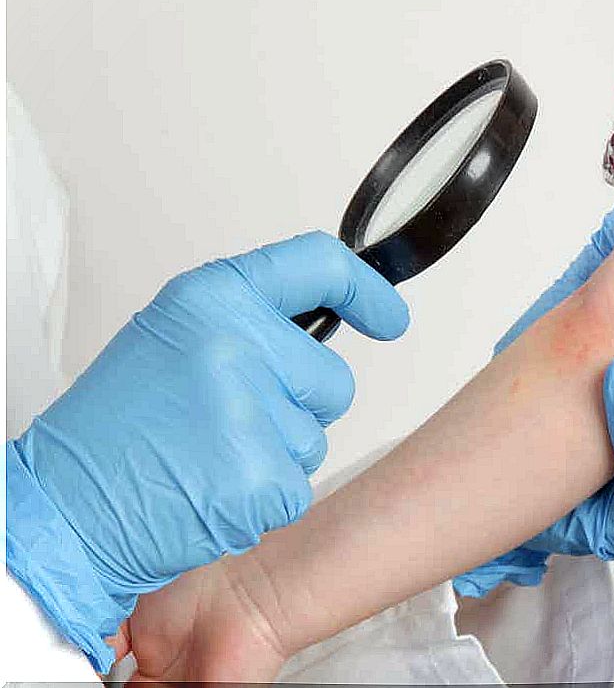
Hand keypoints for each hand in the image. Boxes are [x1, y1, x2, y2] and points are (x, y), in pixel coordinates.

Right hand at [7, 232, 409, 671]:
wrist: (61, 509)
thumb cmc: (114, 428)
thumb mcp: (174, 338)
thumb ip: (248, 320)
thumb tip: (331, 312)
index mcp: (213, 298)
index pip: (320, 266)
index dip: (367, 292)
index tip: (390, 317)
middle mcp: (237, 343)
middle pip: (334, 379)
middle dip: (298, 408)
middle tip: (225, 422)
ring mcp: (250, 412)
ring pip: (315, 438)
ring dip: (274, 456)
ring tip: (204, 457)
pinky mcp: (259, 478)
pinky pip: (298, 487)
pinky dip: (262, 500)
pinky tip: (209, 492)